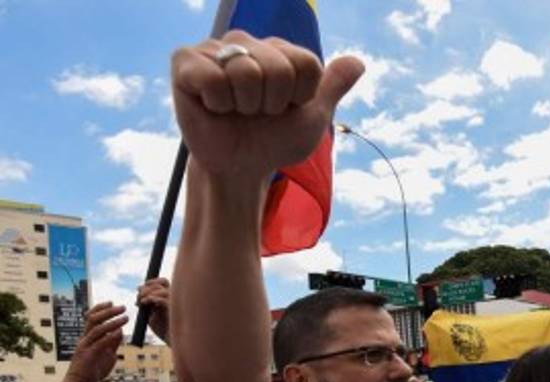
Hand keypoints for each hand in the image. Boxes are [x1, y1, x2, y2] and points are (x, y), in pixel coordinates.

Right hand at [65, 303, 127, 381]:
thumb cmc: (93, 371)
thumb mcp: (106, 355)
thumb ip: (112, 343)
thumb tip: (120, 331)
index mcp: (88, 338)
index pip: (92, 318)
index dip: (101, 309)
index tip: (112, 303)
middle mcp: (84, 339)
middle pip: (93, 319)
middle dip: (108, 311)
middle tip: (122, 307)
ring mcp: (85, 346)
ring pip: (97, 329)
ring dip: (112, 322)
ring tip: (125, 317)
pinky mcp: (87, 355)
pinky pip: (99, 343)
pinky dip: (109, 336)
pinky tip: (119, 332)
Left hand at [137, 277, 170, 343]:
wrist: (174, 343)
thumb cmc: (165, 331)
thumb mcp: (151, 315)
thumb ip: (147, 303)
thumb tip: (139, 290)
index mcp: (171, 298)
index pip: (163, 282)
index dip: (151, 282)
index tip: (139, 289)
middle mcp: (176, 298)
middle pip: (162, 282)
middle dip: (147, 286)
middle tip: (138, 296)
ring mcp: (177, 303)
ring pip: (162, 289)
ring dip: (147, 293)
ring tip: (140, 302)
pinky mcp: (175, 310)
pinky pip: (163, 299)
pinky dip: (152, 298)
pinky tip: (144, 303)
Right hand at [171, 32, 363, 180]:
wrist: (240, 167)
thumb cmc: (274, 141)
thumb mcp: (312, 118)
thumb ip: (333, 88)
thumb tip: (358, 62)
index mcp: (280, 51)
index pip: (307, 63)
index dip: (300, 96)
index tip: (286, 109)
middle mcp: (249, 42)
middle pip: (279, 68)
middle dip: (272, 104)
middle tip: (257, 113)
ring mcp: (216, 48)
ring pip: (246, 72)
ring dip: (245, 105)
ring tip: (236, 110)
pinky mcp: (185, 61)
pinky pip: (213, 78)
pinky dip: (218, 103)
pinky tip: (213, 106)